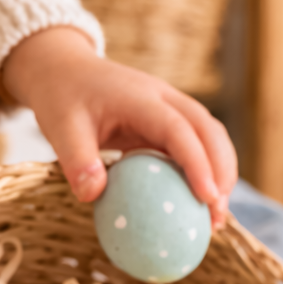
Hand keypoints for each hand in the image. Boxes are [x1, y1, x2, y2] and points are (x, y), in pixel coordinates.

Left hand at [1, 27, 236, 226]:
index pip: (180, 130)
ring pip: (213, 136)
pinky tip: (203, 202)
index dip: (198, 164)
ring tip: (217, 214)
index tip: (207, 198)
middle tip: (218, 213)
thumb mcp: (59, 126)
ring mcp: (173, 107)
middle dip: (223, 172)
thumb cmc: (62, 99)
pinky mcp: (173, 120)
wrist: (65, 69)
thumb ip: (76, 160)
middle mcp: (166, 98)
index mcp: (141, 98)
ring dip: (223, 172)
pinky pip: (200, 145)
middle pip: (210, 131)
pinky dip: (209, 171)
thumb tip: (92, 197)